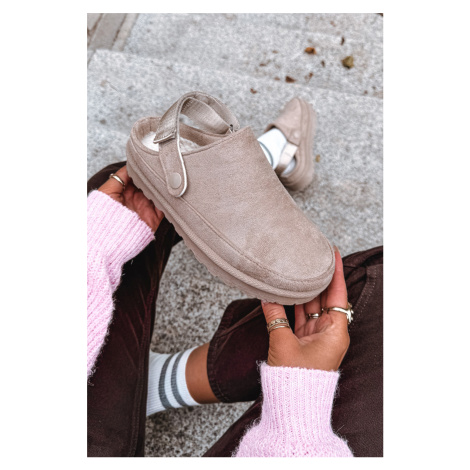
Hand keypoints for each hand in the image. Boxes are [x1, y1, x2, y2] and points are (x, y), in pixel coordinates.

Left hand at [98, 165, 164, 231]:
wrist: (106, 237)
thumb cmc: (102, 214)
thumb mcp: (108, 190)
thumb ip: (120, 176)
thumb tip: (132, 164)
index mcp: (127, 192)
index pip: (139, 178)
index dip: (144, 170)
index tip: (149, 162)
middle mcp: (138, 199)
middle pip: (150, 185)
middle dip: (155, 177)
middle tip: (160, 168)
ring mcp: (146, 208)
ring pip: (159, 194)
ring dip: (163, 187)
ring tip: (166, 177)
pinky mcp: (154, 218)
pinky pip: (164, 207)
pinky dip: (168, 200)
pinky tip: (169, 191)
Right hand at [261, 247, 349, 370]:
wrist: (293, 406)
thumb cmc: (295, 379)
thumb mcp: (283, 343)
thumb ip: (274, 315)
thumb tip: (267, 295)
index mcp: (335, 332)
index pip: (338, 295)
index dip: (336, 273)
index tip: (333, 253)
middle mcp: (330, 332)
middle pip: (325, 298)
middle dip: (318, 278)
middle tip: (312, 257)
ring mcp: (317, 336)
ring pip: (312, 306)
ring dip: (304, 290)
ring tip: (298, 270)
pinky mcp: (305, 341)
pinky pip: (301, 317)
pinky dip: (294, 305)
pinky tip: (286, 291)